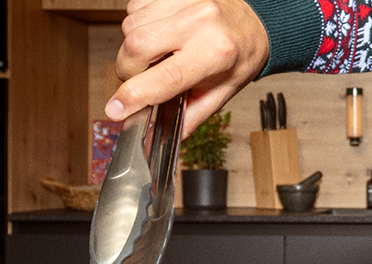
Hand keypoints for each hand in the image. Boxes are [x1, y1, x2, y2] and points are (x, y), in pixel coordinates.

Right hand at [106, 0, 268, 137]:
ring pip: (131, 26)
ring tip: (159, 52)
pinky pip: (135, 8)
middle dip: (129, 69)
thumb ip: (188, 117)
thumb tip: (155, 140)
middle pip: (136, 46)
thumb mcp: (221, 93)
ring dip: (134, 46)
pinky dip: (140, 25)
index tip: (116, 109)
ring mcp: (186, 1)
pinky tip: (160, 34)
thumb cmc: (239, 57)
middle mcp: (201, 22)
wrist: (255, 21)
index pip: (166, 77)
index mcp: (216, 53)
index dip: (134, 95)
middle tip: (143, 78)